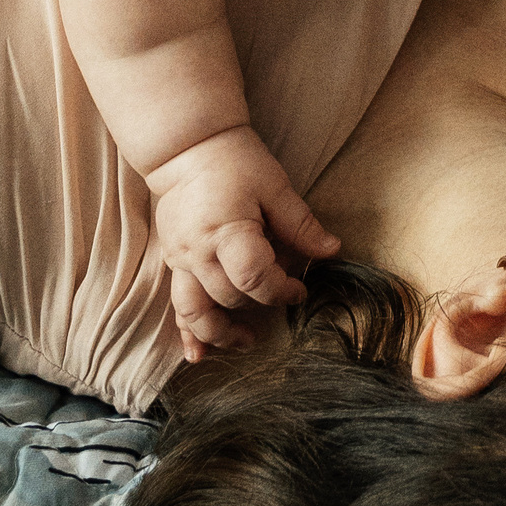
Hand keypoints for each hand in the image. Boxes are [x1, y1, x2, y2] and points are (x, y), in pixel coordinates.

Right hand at [147, 125, 341, 360]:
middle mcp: (198, 252)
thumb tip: (332, 251)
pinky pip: (177, 305)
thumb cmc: (236, 163)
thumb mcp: (275, 188)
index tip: (300, 288)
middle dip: (260, 305)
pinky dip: (188, 331)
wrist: (188, 150)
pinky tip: (197, 354)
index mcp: (226, 231)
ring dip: (218, 333)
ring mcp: (180, 260)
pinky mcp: (173, 263)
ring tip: (244, 344)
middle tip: (284, 300)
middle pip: (229, 296)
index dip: (281, 289)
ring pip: (194, 311)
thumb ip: (301, 224)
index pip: (254, 277)